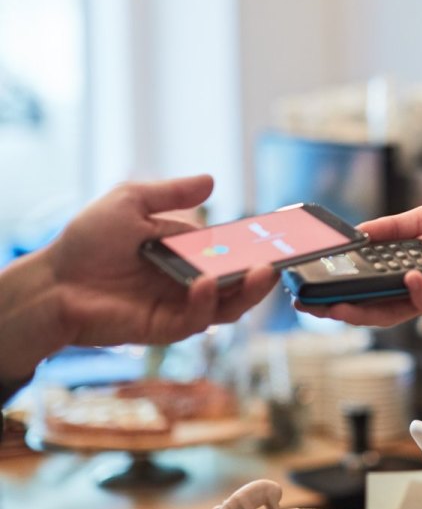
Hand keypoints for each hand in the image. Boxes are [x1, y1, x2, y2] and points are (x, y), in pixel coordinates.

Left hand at [45, 175, 276, 347]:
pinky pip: (196, 320)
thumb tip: (212, 180)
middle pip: (240, 283)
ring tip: (262, 272)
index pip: (233, 251)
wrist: (52, 281)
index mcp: (188, 253)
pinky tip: (205, 283)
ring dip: (249, 291)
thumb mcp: (131, 202)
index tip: (282, 236)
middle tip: (280, 259)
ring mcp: (179, 306)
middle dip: (264, 273)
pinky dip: (207, 302)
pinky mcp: (164, 328)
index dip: (257, 245)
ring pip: (229, 306)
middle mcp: (190, 281)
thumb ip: (172, 193)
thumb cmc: (86, 241)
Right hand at [295, 204, 421, 327]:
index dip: (334, 284)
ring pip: (389, 313)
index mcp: (398, 268)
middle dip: (335, 307)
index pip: (359, 281)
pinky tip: (408, 277)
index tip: (305, 281)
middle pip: (365, 305)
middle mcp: (408, 288)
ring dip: (362, 310)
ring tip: (338, 306)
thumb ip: (394, 226)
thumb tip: (359, 232)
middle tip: (306, 305)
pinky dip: (419, 292)